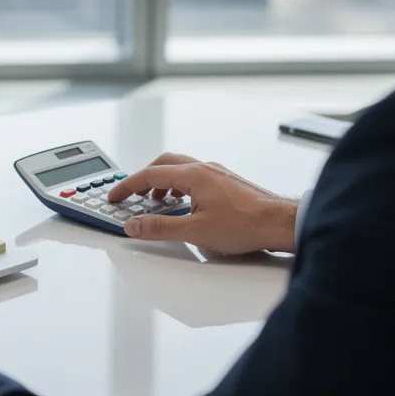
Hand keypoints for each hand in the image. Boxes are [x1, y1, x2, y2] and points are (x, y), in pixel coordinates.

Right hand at [106, 153, 297, 253]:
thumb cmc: (246, 224)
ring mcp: (217, 174)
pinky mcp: (227, 183)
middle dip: (143, 179)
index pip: (150, 174)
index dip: (127, 186)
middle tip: (131, 195)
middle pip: (163, 165)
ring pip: (180, 171)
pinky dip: (179, 187)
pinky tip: (183, 205)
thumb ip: (160, 227)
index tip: (114, 196)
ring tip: (156, 203)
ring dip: (162, 183)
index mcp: (193, 175)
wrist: (280, 223)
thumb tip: (134, 224)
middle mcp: (205, 169)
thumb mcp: (195, 231)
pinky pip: (194, 177)